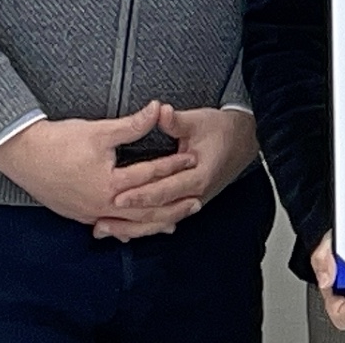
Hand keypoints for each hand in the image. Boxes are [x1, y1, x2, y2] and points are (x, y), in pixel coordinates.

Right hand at [0, 105, 194, 231]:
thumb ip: (132, 125)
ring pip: (129, 225)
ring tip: (175, 222)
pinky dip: (128, 228)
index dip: (173, 166)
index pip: (149, 176)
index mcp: (109, 184)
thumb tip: (158, 108)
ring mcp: (89, 214)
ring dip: (153, 223)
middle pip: (145, 211)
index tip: (192, 158)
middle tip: (197, 201)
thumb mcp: (99, 130)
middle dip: (172, 206)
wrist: (21, 154)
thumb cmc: (59, 140)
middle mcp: (101, 205)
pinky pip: (111, 226)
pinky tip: (137, 228)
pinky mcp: (79, 215)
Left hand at [96, 107, 258, 241]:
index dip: (140, 195)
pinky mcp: (187, 204)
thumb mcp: (199, 121)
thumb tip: (160, 112)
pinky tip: (123, 232)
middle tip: (101, 221)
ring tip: (105, 229)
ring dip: (132, 228)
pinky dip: (143, 227)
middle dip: (129, 219)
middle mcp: (196, 195)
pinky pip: (164, 220)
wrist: (243, 142)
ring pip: (159, 222)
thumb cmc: (220, 130)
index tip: (118, 197)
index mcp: (199, 176)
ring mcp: (192, 202)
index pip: (165, 190)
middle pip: (159, 214)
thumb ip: (176, 121)